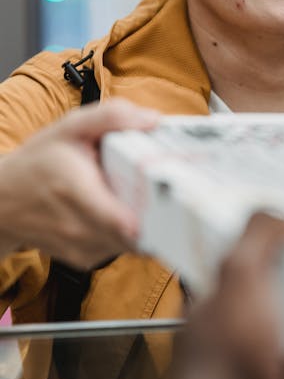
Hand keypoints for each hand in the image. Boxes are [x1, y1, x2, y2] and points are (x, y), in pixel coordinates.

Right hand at [0, 99, 159, 268]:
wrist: (3, 201)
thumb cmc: (38, 163)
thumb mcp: (69, 128)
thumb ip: (110, 117)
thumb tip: (152, 120)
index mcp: (76, 192)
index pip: (124, 222)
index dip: (155, 216)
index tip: (172, 200)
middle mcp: (79, 227)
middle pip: (139, 235)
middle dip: (158, 215)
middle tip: (165, 193)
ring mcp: (82, 248)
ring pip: (134, 246)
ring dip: (144, 225)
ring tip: (137, 199)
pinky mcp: (86, 260)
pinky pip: (122, 250)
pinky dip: (128, 233)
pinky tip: (118, 212)